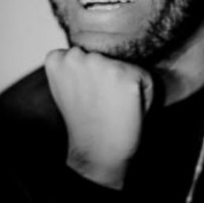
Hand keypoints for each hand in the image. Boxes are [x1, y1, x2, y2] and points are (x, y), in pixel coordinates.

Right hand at [45, 47, 153, 189]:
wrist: (97, 151)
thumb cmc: (84, 122)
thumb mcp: (66, 88)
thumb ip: (72, 67)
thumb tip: (85, 51)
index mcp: (57, 58)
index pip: (85, 55)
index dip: (91, 78)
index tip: (85, 98)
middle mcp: (77, 55)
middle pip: (107, 58)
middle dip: (109, 78)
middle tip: (100, 104)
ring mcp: (101, 63)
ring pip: (126, 66)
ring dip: (126, 84)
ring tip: (112, 106)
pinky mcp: (125, 74)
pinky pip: (145, 79)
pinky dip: (144, 95)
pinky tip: (126, 110)